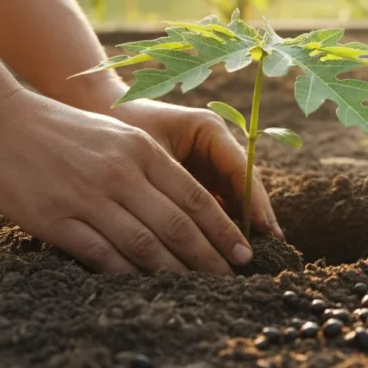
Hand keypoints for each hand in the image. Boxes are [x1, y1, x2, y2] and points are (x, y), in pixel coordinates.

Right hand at [0, 90, 254, 274]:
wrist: (3, 123)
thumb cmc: (69, 131)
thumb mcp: (122, 135)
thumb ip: (155, 168)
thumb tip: (193, 209)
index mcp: (141, 150)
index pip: (194, 197)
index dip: (223, 230)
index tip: (243, 252)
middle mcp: (120, 173)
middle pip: (177, 225)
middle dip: (209, 257)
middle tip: (230, 279)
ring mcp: (87, 197)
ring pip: (144, 245)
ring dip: (175, 272)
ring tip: (196, 289)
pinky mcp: (55, 218)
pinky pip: (101, 255)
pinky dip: (127, 274)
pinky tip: (145, 286)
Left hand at [108, 99, 281, 239]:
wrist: (97, 113)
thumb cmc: (118, 129)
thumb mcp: (145, 155)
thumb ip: (173, 185)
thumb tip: (190, 227)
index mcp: (208, 129)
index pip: (241, 169)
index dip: (254, 202)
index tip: (266, 231)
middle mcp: (216, 144)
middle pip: (244, 185)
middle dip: (256, 217)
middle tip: (270, 249)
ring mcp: (209, 160)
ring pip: (233, 196)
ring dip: (240, 224)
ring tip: (251, 254)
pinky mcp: (198, 176)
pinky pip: (216, 202)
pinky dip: (220, 224)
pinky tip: (225, 248)